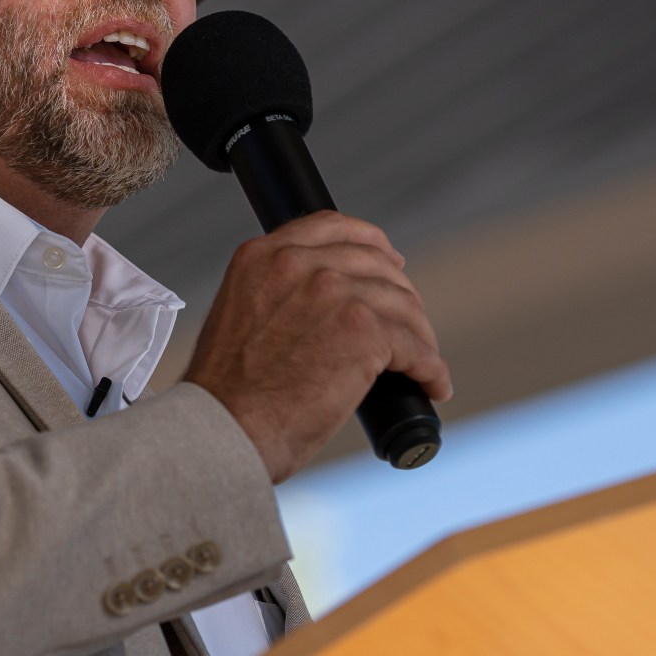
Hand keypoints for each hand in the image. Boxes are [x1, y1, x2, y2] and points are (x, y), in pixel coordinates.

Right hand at [184, 211, 451, 483]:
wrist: (224, 429)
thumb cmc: (228, 392)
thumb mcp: (238, 314)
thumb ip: (276, 293)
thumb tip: (324, 306)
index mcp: (262, 256)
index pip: (332, 226)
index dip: (371, 243)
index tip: (390, 263)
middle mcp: (299, 264)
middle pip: (377, 264)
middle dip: (401, 294)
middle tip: (411, 324)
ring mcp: (334, 294)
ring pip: (403, 305)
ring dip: (419, 336)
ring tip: (422, 364)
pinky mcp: (364, 332)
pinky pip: (416, 347)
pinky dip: (430, 368)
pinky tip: (432, 384)